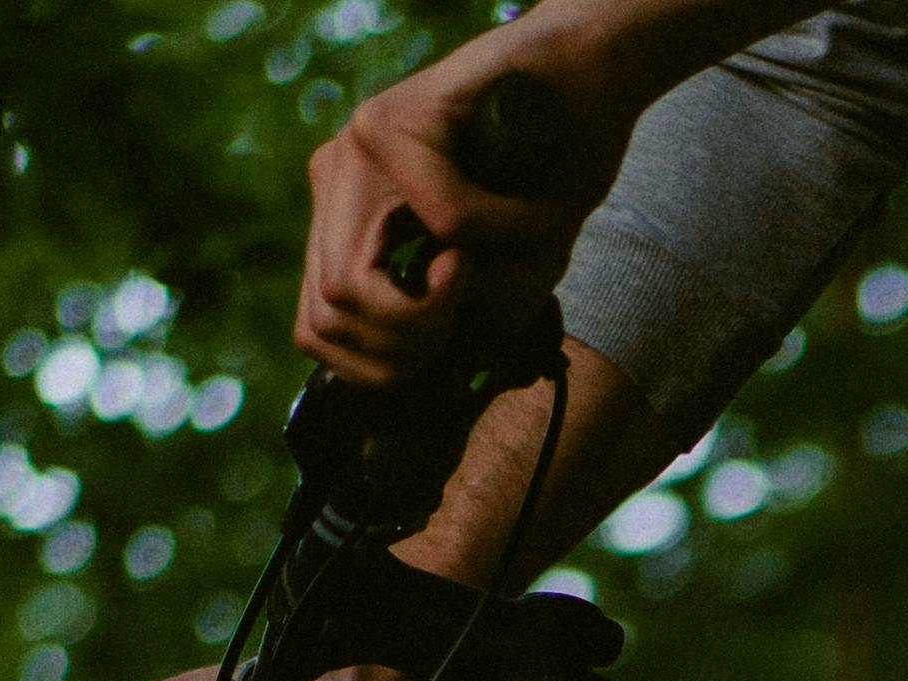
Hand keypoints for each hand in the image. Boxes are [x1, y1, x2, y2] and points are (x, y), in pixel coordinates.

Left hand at [297, 44, 625, 380]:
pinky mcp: (397, 121)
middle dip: (403, 350)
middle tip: (460, 320)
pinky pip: (445, 220)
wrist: (590, 80)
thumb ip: (452, 325)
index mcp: (346, 216)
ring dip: (433, 309)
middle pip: (324, 317)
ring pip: (353, 284)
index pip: (317, 326)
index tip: (440, 349)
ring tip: (477, 271)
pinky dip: (503, 234)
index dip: (378, 367)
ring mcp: (357, 149)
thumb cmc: (553, 179)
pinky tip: (527, 215)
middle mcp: (338, 178)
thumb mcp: (501, 279)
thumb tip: (416, 373)